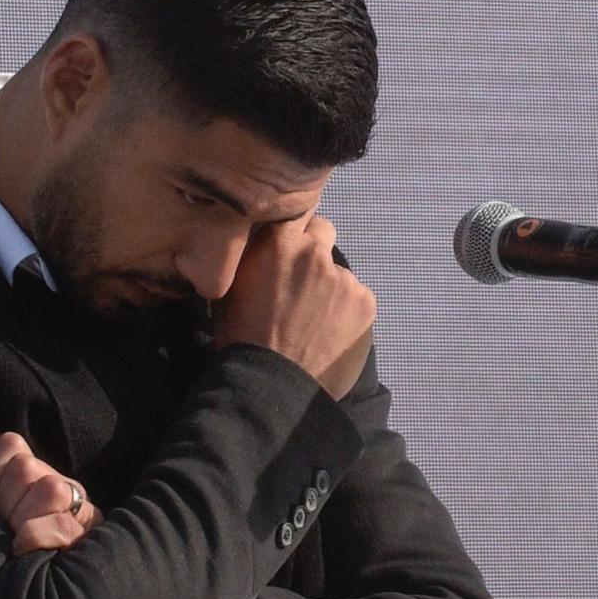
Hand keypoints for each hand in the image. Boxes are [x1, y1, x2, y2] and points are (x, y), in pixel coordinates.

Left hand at [0, 432, 103, 555]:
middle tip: (5, 528)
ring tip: (17, 541)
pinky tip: (27, 553)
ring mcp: (79, 510)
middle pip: (25, 468)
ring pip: (51, 488)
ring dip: (26, 519)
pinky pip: (62, 525)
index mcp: (33, 475)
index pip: (11, 445)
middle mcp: (60, 486)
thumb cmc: (5, 561)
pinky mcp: (88, 536)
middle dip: (7, 502)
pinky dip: (38, 538)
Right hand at [210, 213, 376, 400]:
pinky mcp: (366, 303)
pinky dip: (347, 311)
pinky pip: (356, 298)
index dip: (291, 231)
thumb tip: (260, 242)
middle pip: (323, 231)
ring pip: (339, 272)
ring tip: (315, 319)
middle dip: (314, 249)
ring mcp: (344, 277)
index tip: (287, 248)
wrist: (272, 384)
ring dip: (330, 286)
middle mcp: (316, 251)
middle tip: (302, 281)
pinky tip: (330, 333)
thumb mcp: (231, 286)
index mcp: (279, 241)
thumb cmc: (242, 336)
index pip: (295, 213)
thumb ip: (252, 255)